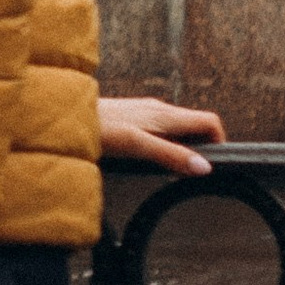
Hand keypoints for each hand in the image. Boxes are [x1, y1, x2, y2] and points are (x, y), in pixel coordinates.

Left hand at [98, 94, 224, 176]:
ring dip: (182, 148)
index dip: (219, 142)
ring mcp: (145, 113)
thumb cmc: (97, 127)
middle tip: (194, 174)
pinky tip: (148, 161)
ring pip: (177, 129)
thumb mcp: (137, 145)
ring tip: (172, 172)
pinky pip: (159, 131)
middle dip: (202, 148)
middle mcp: (159, 110)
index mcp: (166, 114)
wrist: (65, 115)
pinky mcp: (132, 118)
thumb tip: (203, 167)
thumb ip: (170, 155)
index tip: (215, 165)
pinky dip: (164, 146)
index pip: (209, 121)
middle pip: (195, 126)